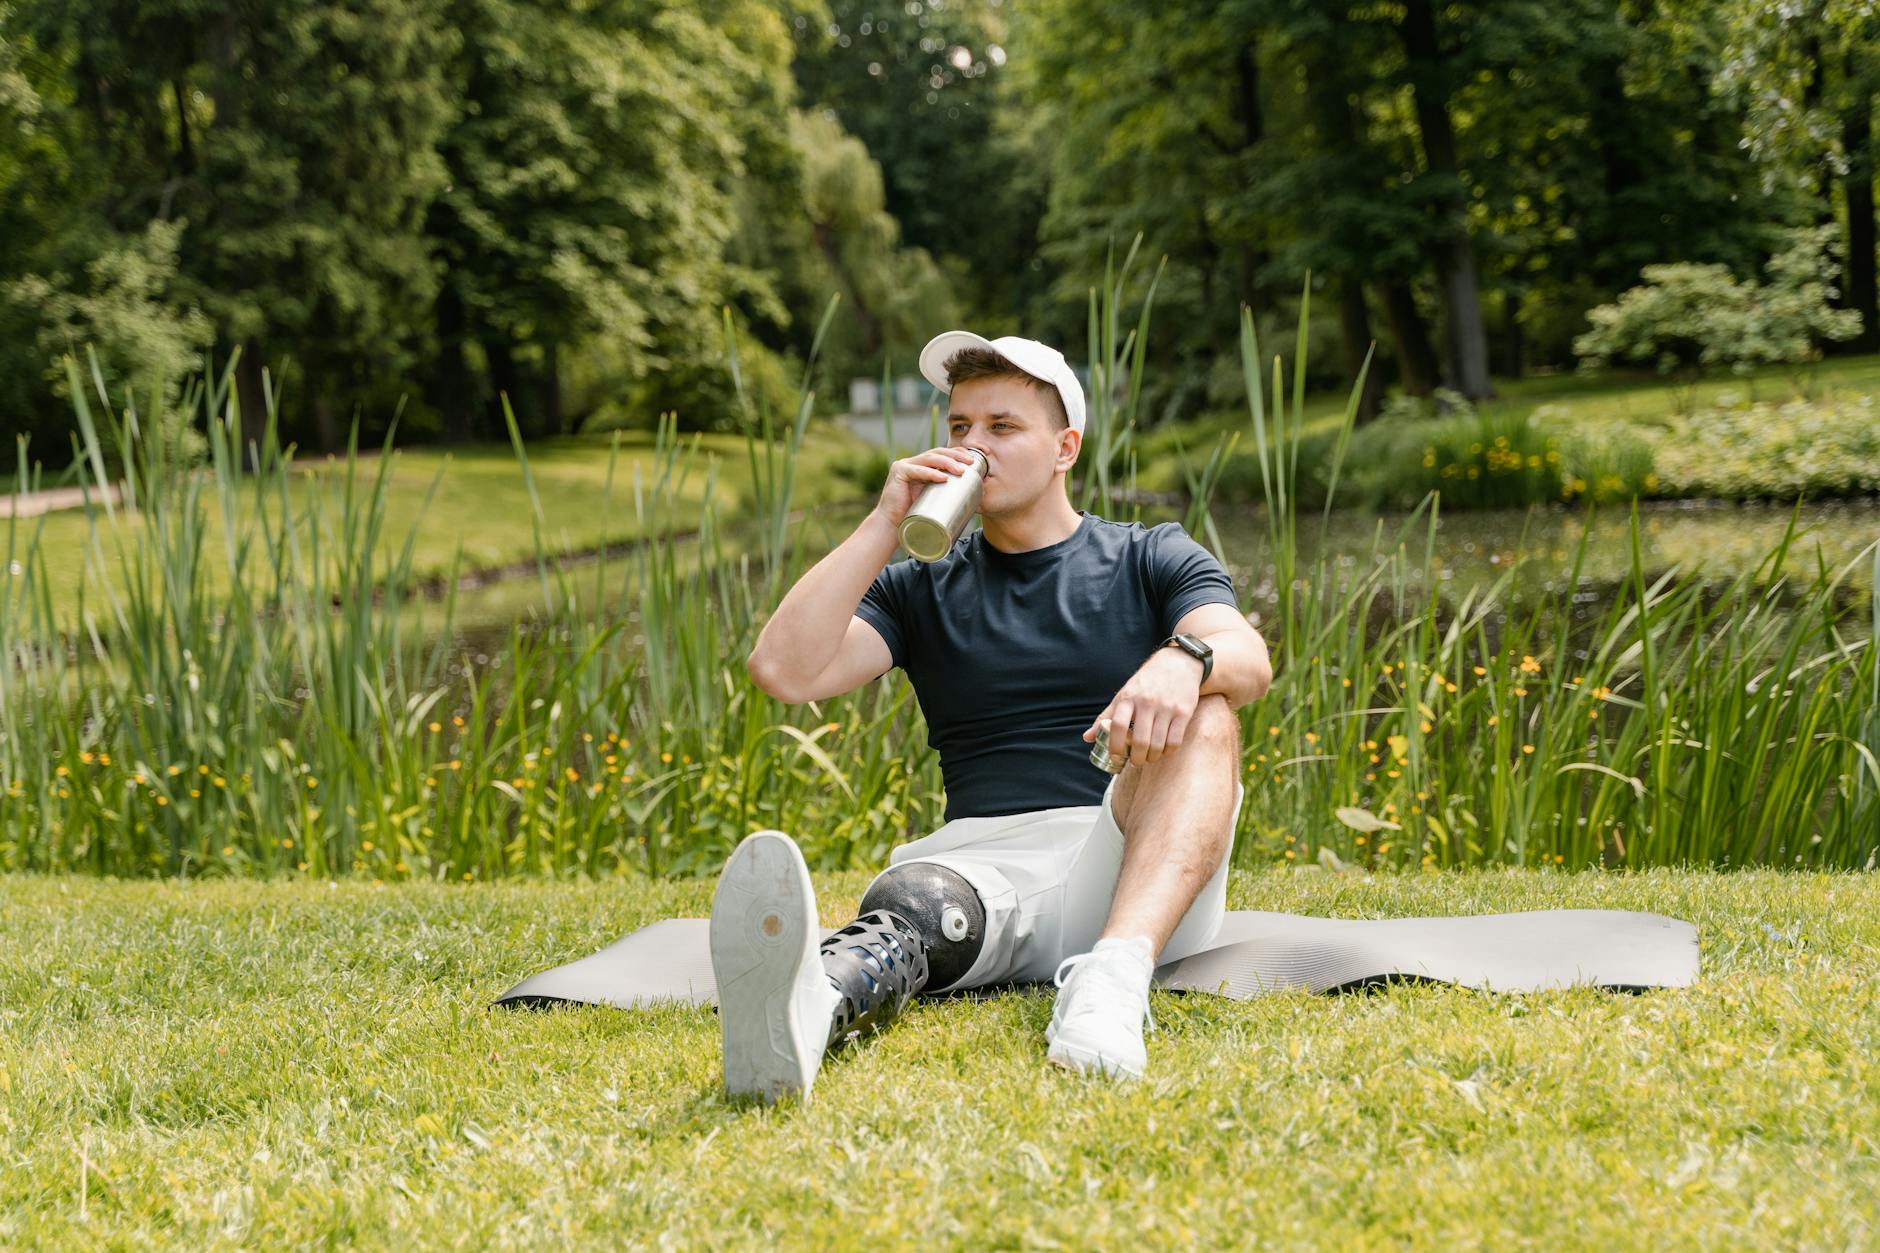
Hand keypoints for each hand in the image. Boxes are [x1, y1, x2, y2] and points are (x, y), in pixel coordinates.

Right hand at [870, 446, 981, 528]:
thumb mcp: (933, 499)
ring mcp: (904, 465)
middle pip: (937, 453)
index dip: (957, 453)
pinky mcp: (898, 472)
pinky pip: (917, 470)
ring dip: (947, 462)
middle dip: (956, 455)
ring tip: (961, 470)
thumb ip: (947, 492)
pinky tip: (943, 477)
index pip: (941, 454)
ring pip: (929, 458)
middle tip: (970, 462)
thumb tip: (978, 492)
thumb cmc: (913, 515)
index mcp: (921, 466)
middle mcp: (912, 462)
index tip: (973, 459)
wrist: (891, 526)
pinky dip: (931, 473)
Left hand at [1082, 647, 1205, 766]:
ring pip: (1158, 744)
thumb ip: (1107, 716)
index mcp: (1129, 697)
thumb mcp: (1124, 694)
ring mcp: (1166, 707)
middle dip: (1137, 758)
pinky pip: (1175, 741)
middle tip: (1136, 762)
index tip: (1115, 756)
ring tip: (1149, 757)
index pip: (1118, 725)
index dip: (1115, 745)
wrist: (1177, 664)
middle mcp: (1147, 702)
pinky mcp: (1183, 712)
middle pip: (1140, 740)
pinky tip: (1164, 750)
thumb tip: (1087, 738)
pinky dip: (1168, 751)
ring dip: (1152, 757)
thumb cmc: (1146, 683)